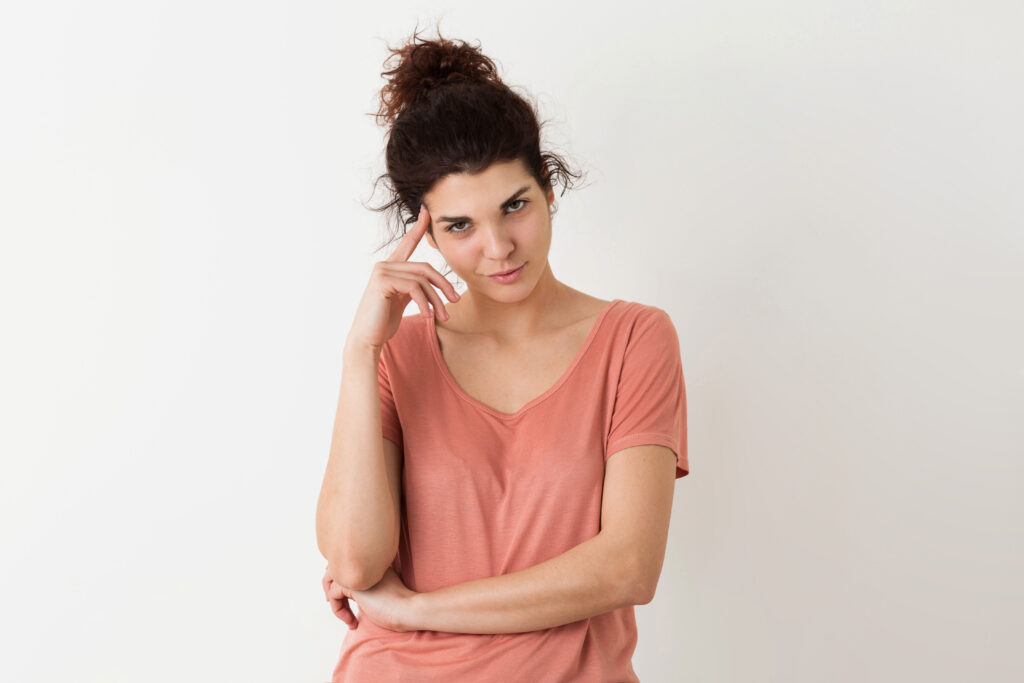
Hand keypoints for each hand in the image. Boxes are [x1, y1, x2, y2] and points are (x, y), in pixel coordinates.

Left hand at [324, 566, 417, 631]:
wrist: (408, 610)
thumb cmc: (398, 609)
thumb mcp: (379, 596)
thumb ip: (366, 592)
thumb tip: (348, 597)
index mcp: (373, 566)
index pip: (349, 569)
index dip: (343, 587)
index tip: (348, 607)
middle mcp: (365, 566)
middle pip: (336, 569)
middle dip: (332, 590)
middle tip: (339, 610)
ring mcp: (359, 573)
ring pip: (331, 581)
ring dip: (335, 604)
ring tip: (347, 619)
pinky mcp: (354, 584)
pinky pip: (333, 594)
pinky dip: (338, 610)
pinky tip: (351, 621)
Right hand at [346, 204, 459, 352]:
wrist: (367, 340)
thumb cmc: (384, 323)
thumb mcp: (403, 301)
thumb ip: (414, 288)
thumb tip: (435, 284)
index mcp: (391, 267)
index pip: (408, 243)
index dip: (419, 227)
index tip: (427, 211)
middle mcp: (384, 265)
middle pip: (425, 268)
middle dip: (444, 285)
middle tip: (456, 300)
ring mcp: (382, 271)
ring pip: (422, 280)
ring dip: (437, 300)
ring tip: (444, 316)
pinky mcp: (382, 281)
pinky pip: (414, 287)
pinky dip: (424, 302)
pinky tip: (427, 315)